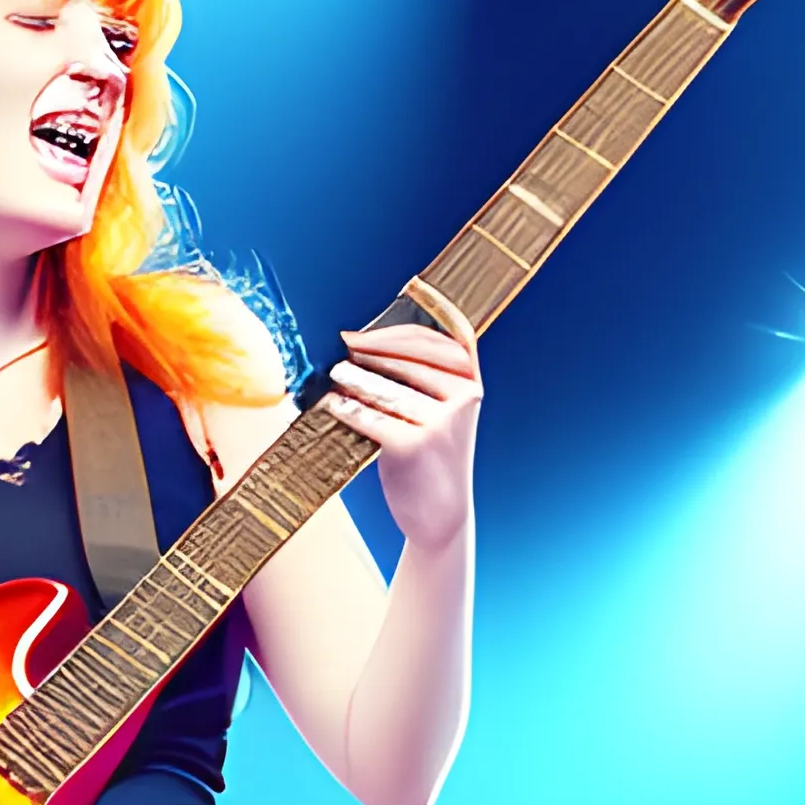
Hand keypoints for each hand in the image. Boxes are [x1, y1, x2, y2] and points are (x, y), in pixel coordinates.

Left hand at [323, 281, 482, 552]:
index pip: (451, 336)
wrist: (440, 517)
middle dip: (374, 346)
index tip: (413, 287)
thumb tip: (364, 345)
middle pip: (411, 357)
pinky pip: (372, 417)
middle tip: (346, 342)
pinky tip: (334, 406)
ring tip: (335, 373)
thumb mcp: (439, 416)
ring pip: (386, 388)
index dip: (432, 309)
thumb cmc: (430, 459)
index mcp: (471, 385)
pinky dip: (348, 410)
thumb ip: (419, 382)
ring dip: (355, 378)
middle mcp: (463, 398)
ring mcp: (441, 422)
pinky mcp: (414, 445)